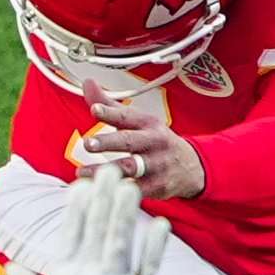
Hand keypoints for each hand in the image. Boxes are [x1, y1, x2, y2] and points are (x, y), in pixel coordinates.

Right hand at [20, 169, 159, 274]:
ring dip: (127, 212)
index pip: (70, 235)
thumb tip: (15, 266)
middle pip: (97, 231)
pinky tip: (162, 225)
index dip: (76, 208)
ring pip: (122, 243)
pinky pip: (149, 270)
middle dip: (103, 198)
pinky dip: (155, 247)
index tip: (80, 185)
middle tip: (109, 171)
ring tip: (132, 186)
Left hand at [76, 98, 204, 199]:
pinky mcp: (157, 187)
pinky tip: (99, 190)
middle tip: (88, 144)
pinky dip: (117, 191)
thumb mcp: (139, 121)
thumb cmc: (157, 142)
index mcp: (148, 123)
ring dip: (106, 170)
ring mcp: (157, 165)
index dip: (110, 112)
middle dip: (109, 142)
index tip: (95, 110)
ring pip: (131, 168)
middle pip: (130, 141)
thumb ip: (111, 106)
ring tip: (82, 172)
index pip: (127, 116)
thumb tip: (88, 84)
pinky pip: (136, 190)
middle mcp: (154, 142)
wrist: (191, 167)